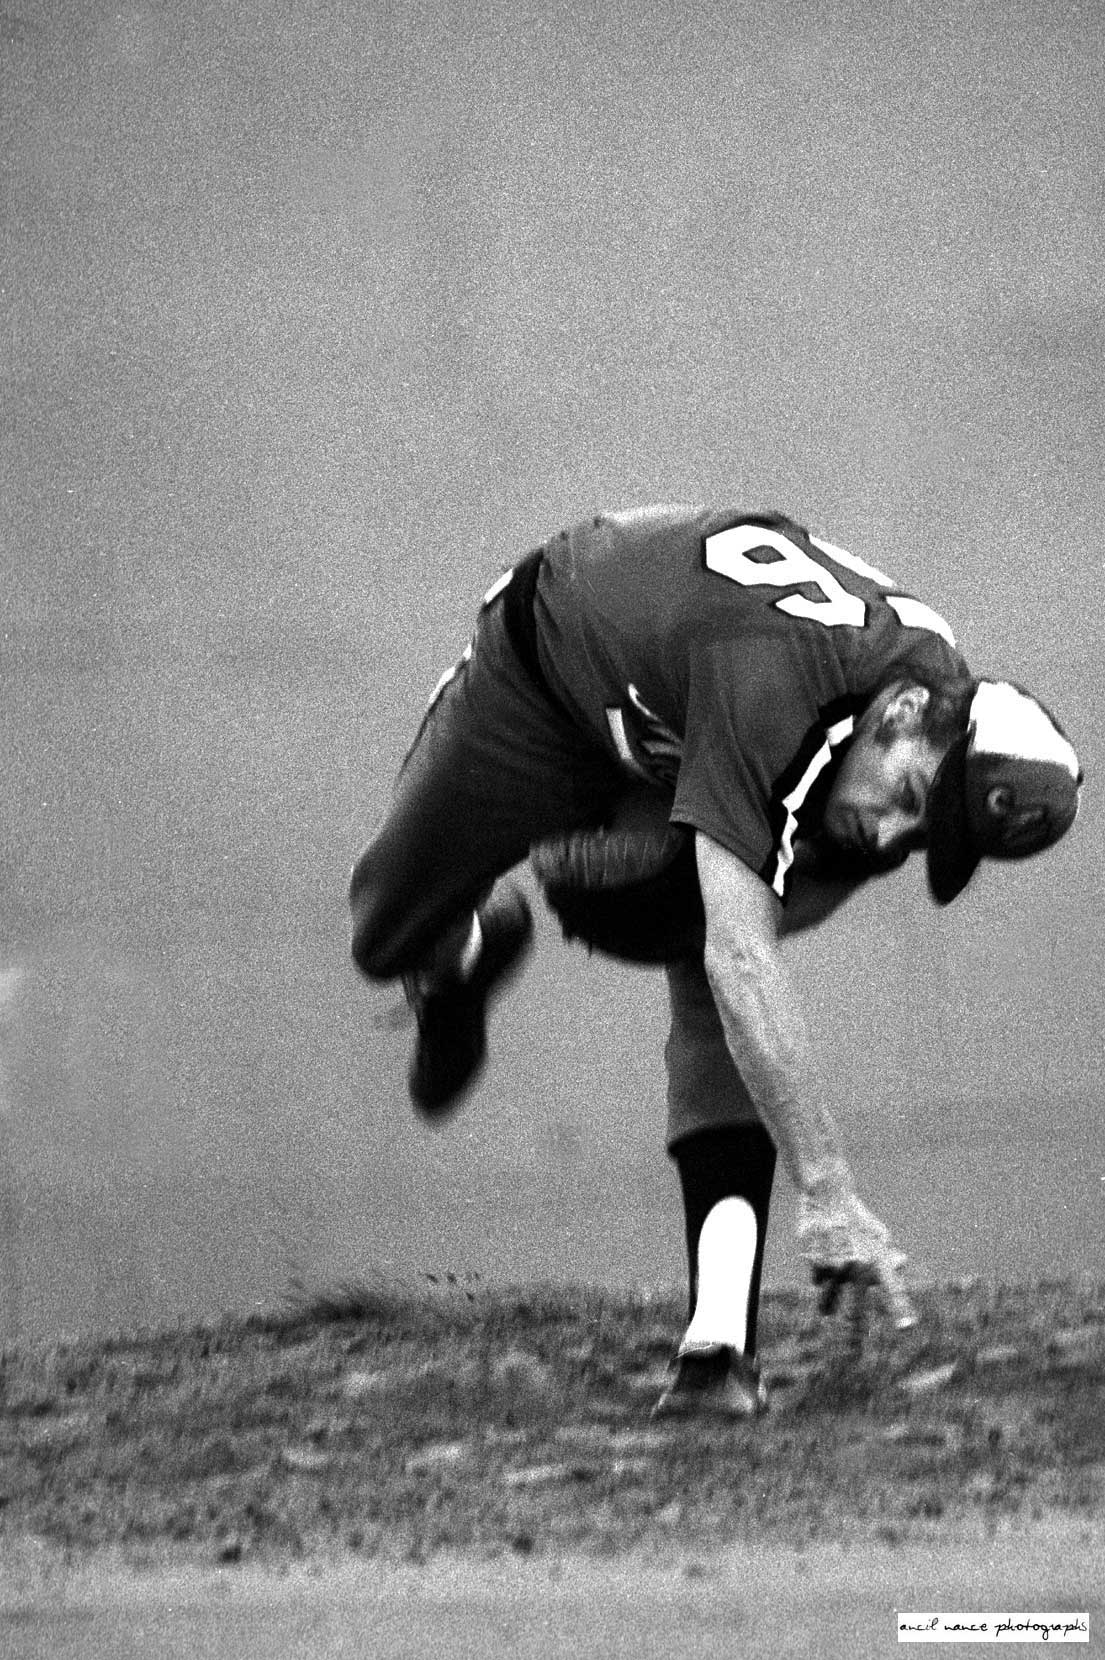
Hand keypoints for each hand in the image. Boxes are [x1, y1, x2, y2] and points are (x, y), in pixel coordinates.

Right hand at [797, 1186, 917, 1329]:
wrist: (828, 1192)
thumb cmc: (856, 1215)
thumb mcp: (878, 1233)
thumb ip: (888, 1255)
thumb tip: (901, 1265)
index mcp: (877, 1259)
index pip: (891, 1288)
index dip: (899, 1308)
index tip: (906, 1328)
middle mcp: (857, 1266)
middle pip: (855, 1308)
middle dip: (853, 1336)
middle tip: (852, 1357)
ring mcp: (835, 1266)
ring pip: (828, 1299)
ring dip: (827, 1309)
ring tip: (825, 1315)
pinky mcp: (815, 1262)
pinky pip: (818, 1278)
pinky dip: (820, 1272)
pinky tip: (821, 1254)